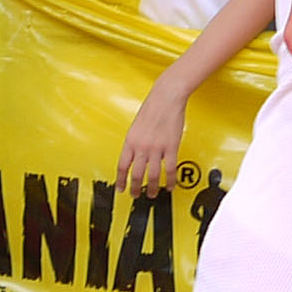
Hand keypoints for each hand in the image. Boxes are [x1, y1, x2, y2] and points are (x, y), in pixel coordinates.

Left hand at [119, 70, 191, 193]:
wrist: (166, 96)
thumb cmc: (153, 106)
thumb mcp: (136, 125)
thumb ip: (135, 141)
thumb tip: (135, 154)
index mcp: (130, 141)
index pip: (122, 166)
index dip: (120, 180)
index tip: (120, 188)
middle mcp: (142, 146)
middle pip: (136, 174)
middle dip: (135, 188)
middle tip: (135, 194)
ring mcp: (156, 148)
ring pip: (152, 175)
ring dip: (151, 188)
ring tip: (152, 194)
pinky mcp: (171, 147)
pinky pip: (169, 169)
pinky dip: (169, 180)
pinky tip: (169, 186)